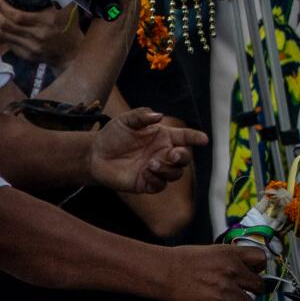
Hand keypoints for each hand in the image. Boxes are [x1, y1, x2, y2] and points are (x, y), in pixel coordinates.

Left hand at [0, 0, 82, 67]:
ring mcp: (32, 49)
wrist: (71, 50)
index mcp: (47, 22)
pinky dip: (1, 33)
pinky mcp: (27, 56)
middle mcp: (38, 36)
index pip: (17, 16)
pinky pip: (8, 43)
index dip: (3, 7)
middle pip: (6, 25)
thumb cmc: (68, 23)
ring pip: (4, 35)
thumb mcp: (66, 5)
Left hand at [87, 106, 207, 192]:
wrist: (95, 155)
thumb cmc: (113, 135)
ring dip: (167, 169)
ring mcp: (156, 169)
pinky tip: (145, 172)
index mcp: (162, 136)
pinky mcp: (146, 183)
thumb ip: (141, 115)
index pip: (184, 137)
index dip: (195, 137)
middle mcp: (162, 153)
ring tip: (151, 163)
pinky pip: (160, 185)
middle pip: (184, 158)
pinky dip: (157, 179)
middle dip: (183, 156)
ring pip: (175, 174)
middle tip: (172, 154)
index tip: (204, 139)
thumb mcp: (125, 120)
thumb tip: (159, 116)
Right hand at [161, 242, 266, 300]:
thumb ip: (231, 258)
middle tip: (246, 290)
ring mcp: (227, 291)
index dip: (259, 266)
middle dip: (255, 289)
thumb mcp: (213, 251)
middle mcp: (233, 272)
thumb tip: (245, 267)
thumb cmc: (184, 260)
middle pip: (260, 285)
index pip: (261, 258)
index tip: (254, 271)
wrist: (166, 273)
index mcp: (231, 254)